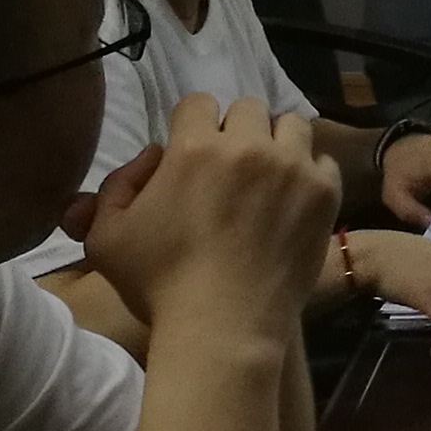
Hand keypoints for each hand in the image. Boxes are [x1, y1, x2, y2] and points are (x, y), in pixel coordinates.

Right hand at [78, 94, 339, 344]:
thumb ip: (116, 185)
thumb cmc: (159, 286)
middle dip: (237, 130)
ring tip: (268, 175)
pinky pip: (322, 162)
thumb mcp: (106, 237)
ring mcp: (292, 167)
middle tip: (232, 166)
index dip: (192, 126)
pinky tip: (294, 198)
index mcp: (193, 147)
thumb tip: (152, 155)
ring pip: (291, 125)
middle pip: (248, 109)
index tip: (194, 153)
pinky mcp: (324, 192)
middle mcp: (248, 146)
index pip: (197, 104)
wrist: (225, 326)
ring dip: (277, 142)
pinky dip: (309, 173)